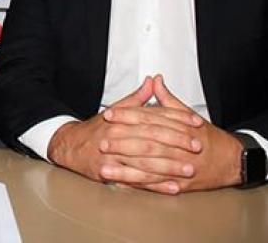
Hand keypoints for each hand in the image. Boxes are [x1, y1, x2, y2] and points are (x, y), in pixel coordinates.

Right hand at [47, 78, 201, 184]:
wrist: (70, 147)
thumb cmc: (96, 129)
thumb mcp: (116, 110)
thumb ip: (137, 98)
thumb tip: (153, 81)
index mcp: (122, 120)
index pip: (154, 117)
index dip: (177, 119)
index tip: (196, 122)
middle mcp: (117, 137)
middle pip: (151, 140)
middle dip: (176, 143)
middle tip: (197, 146)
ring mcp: (113, 157)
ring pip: (145, 163)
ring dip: (169, 167)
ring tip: (189, 170)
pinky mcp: (110, 174)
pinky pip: (136, 181)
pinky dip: (155, 186)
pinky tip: (171, 187)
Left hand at [101, 75, 240, 194]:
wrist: (233, 161)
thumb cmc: (210, 138)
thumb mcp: (189, 115)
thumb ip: (168, 100)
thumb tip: (155, 80)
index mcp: (180, 127)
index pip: (150, 118)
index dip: (128, 115)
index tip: (109, 114)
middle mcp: (180, 147)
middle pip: (147, 143)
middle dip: (123, 143)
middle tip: (102, 141)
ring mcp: (180, 167)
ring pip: (149, 167)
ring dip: (125, 168)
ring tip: (105, 167)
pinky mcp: (181, 184)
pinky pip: (157, 185)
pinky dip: (139, 185)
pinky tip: (123, 185)